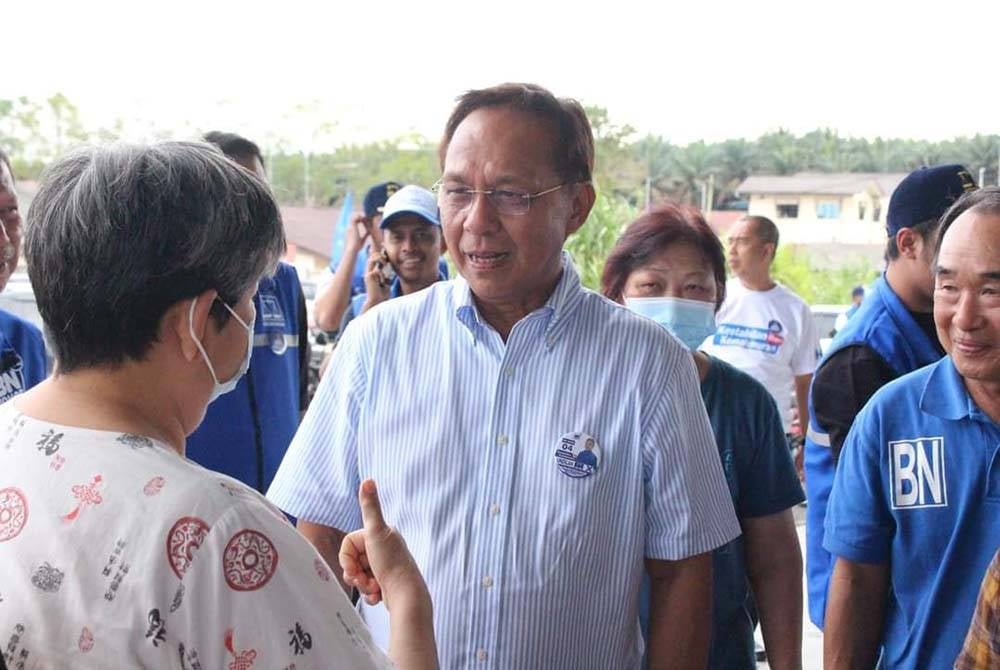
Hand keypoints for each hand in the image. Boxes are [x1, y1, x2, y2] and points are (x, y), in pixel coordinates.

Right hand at [339, 480, 426, 608]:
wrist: (405, 596)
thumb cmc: (392, 564)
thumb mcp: (377, 532)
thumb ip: (370, 507)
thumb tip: (368, 479)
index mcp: (381, 533)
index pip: (349, 544)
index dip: (347, 559)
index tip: (354, 568)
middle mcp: (383, 547)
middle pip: (352, 560)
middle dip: (355, 573)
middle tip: (364, 579)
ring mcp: (384, 566)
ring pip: (358, 574)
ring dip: (362, 584)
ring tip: (374, 587)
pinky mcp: (385, 583)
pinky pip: (367, 588)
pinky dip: (369, 593)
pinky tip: (379, 594)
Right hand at [345, 213, 371, 254]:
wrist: (352, 249)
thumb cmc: (357, 247)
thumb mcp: (362, 240)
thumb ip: (365, 235)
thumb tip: (369, 232)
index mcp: (352, 230)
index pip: (355, 222)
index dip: (360, 219)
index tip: (367, 219)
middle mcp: (350, 227)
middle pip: (354, 217)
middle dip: (360, 216)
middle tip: (367, 215)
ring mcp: (350, 226)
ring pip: (354, 216)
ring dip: (360, 215)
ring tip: (367, 215)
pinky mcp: (352, 227)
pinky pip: (355, 218)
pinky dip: (359, 216)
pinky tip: (365, 217)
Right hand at [361, 243, 391, 311]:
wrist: (378, 301)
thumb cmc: (382, 293)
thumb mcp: (386, 280)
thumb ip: (386, 272)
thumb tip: (389, 264)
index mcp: (374, 271)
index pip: (375, 258)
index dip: (379, 251)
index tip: (383, 244)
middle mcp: (370, 271)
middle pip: (372, 255)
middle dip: (379, 252)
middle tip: (385, 254)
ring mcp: (368, 273)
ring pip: (372, 259)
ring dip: (379, 258)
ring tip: (384, 262)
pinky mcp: (368, 277)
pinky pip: (377, 270)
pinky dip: (382, 274)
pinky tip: (382, 280)